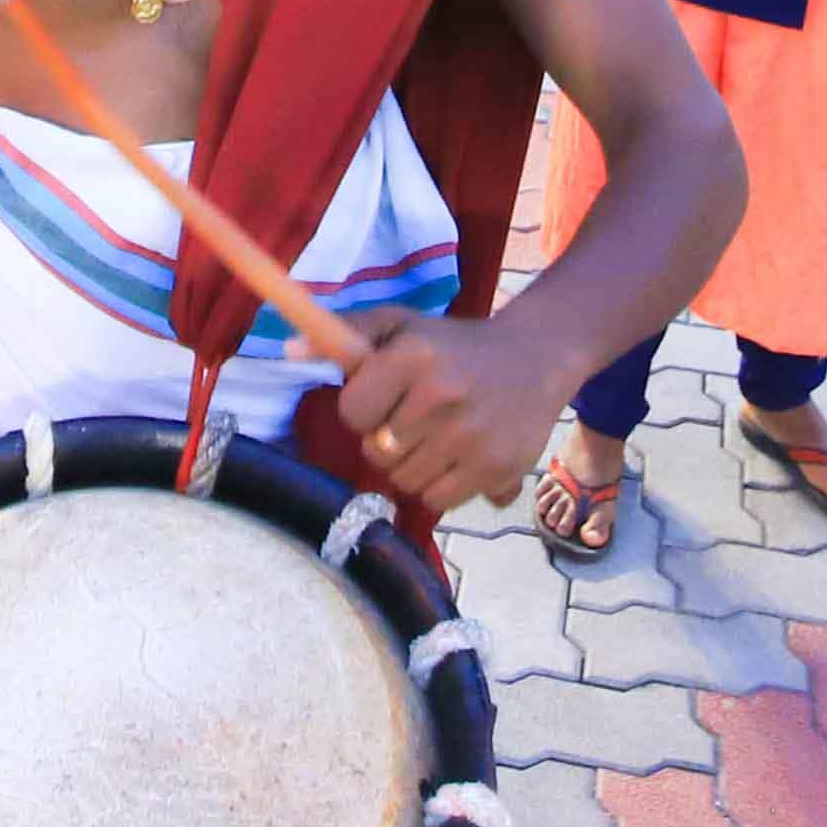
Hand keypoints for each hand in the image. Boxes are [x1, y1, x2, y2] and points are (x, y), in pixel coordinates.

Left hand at [328, 303, 572, 509]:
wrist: (538, 359)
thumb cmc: (454, 345)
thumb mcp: (403, 325)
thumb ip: (345, 334)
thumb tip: (289, 350)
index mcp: (414, 354)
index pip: (352, 412)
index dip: (363, 409)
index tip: (384, 397)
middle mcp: (443, 393)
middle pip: (377, 453)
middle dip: (388, 440)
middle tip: (416, 418)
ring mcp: (473, 435)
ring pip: (405, 481)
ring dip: (414, 466)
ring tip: (439, 436)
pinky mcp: (498, 468)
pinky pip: (440, 500)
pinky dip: (442, 486)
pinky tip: (460, 455)